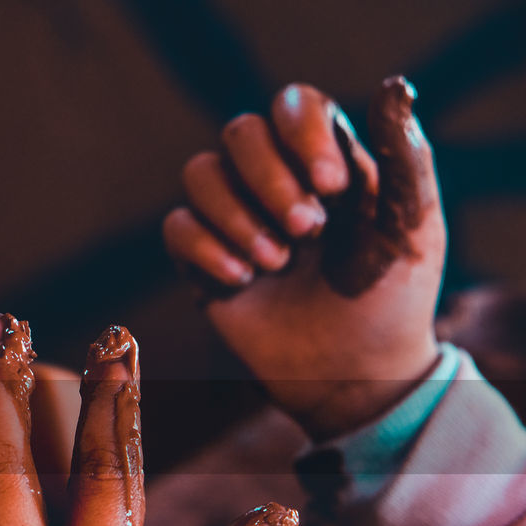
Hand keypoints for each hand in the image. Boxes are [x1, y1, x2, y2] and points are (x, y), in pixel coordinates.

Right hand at [164, 77, 444, 438]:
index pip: (294, 105)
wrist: (353, 375)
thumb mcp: (414, 226)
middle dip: (269, 179)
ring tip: (275, 262)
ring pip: (199, 172)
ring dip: (235, 214)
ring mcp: (234, 221)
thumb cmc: (391, 301)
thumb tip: (394, 87)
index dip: (302, 133)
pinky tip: (242, 281)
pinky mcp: (202, 263)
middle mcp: (275, 182)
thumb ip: (407, 156)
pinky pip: (176, 227)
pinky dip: (204, 249)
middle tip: (307, 230)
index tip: (334, 190)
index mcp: (326, 161)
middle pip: (240, 131)